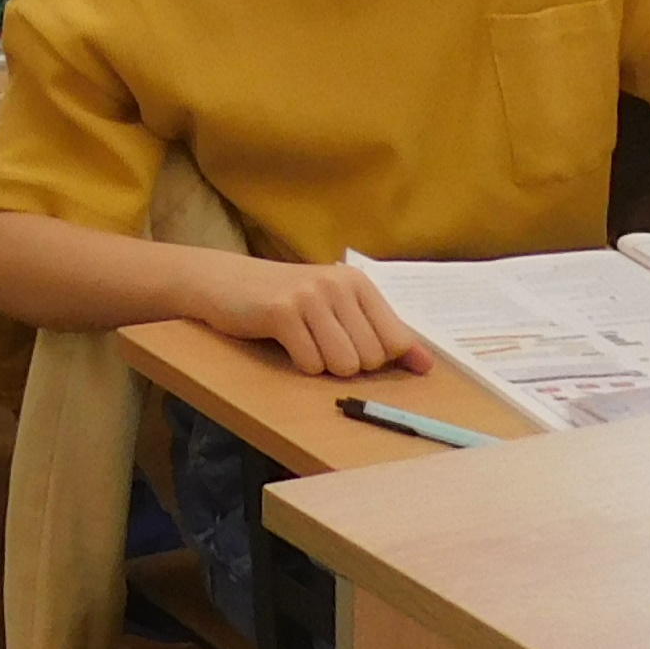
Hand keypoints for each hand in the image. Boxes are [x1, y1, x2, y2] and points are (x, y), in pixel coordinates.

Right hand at [194, 258, 428, 378]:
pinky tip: (284, 341)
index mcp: (358, 282)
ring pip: (344, 365)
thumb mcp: (337, 310)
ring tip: (303, 342)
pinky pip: (311, 364)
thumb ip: (382, 335)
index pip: (396, 342)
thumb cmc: (285, 301)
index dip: (374, 357)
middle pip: (371, 358)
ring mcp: (309, 295)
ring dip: (323, 366)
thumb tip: (426, 366)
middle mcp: (338, 283)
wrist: (223, 282)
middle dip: (347, 364)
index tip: (347, 343)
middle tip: (318, 341)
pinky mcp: (281, 311)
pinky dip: (299, 364)